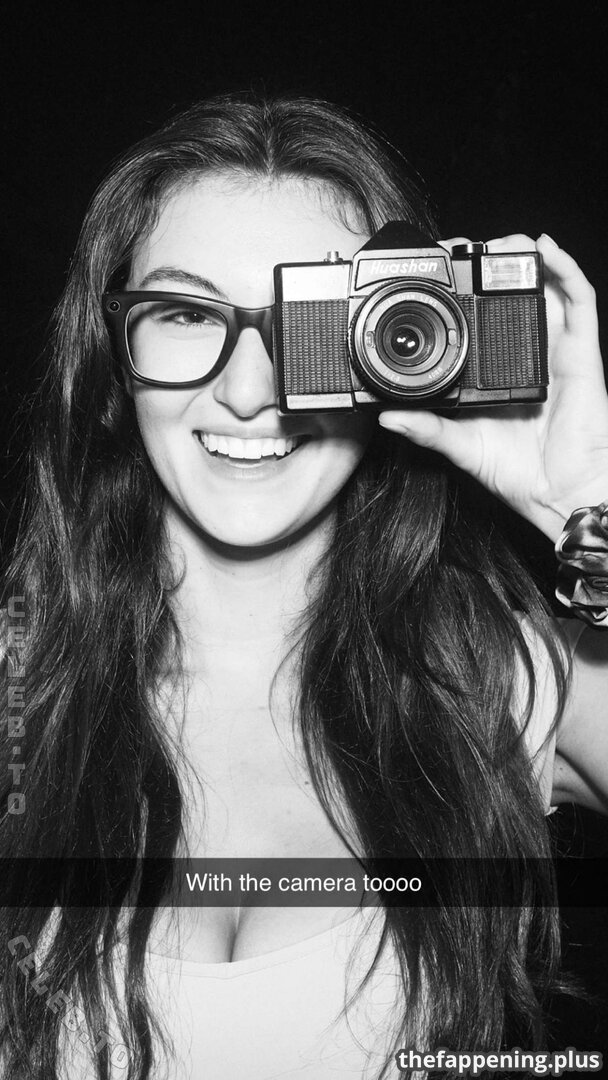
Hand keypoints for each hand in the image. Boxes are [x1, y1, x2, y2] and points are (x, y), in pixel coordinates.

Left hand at [378, 234, 607, 540]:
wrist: (558, 494)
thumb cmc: (517, 473)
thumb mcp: (460, 447)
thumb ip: (427, 429)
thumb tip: (387, 418)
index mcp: (499, 369)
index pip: (479, 320)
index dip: (459, 292)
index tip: (431, 274)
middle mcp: (528, 352)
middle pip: (511, 293)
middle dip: (490, 264)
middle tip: (460, 249)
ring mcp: (555, 348)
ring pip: (545, 285)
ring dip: (524, 256)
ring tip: (501, 240)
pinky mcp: (581, 353)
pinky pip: (579, 300)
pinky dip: (564, 269)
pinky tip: (545, 249)